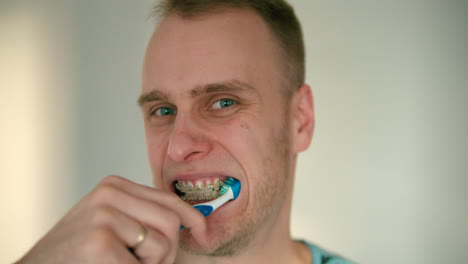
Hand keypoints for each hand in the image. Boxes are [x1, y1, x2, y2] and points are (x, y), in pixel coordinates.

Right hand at [16, 175, 207, 263]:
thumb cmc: (78, 252)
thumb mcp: (111, 223)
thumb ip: (142, 216)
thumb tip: (191, 221)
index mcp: (114, 186)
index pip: (168, 200)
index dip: (192, 218)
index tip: (203, 232)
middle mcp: (109, 193)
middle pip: (171, 221)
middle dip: (168, 251)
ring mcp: (103, 214)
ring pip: (162, 244)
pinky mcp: (98, 241)